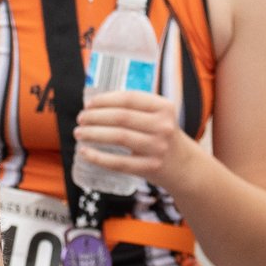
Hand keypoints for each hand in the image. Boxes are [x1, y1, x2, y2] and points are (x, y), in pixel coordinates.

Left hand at [74, 89, 199, 191]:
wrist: (186, 166)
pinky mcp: (150, 167)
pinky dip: (97, 157)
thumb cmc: (162, 136)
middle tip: (80, 119)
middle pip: (121, 117)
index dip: (105, 99)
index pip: (129, 98)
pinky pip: (118, 162)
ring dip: (93, 134)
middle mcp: (163, 126)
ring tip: (79, 133)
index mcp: (164, 108)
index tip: (88, 104)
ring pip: (118, 137)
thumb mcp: (159, 116)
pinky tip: (84, 152)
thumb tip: (94, 104)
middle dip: (95, 117)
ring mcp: (157, 148)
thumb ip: (134, 107)